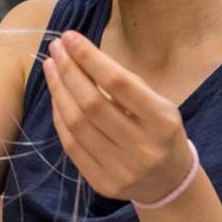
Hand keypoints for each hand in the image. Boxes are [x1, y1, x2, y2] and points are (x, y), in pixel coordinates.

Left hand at [43, 30, 194, 204]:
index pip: (118, 83)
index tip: (69, 36)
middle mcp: (143, 147)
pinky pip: (71, 145)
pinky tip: (56, 95)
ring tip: (51, 66)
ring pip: (76, 124)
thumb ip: (124, 83)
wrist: (169, 182)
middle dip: (68, 70)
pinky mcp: (102, 184)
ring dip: (58, 90)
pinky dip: (59, 117)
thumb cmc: (161, 132)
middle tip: (55, 48)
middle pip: (91, 103)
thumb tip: (79, 53)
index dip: (90, 57)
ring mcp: (121, 169)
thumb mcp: (158, 103)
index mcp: (163, 121)